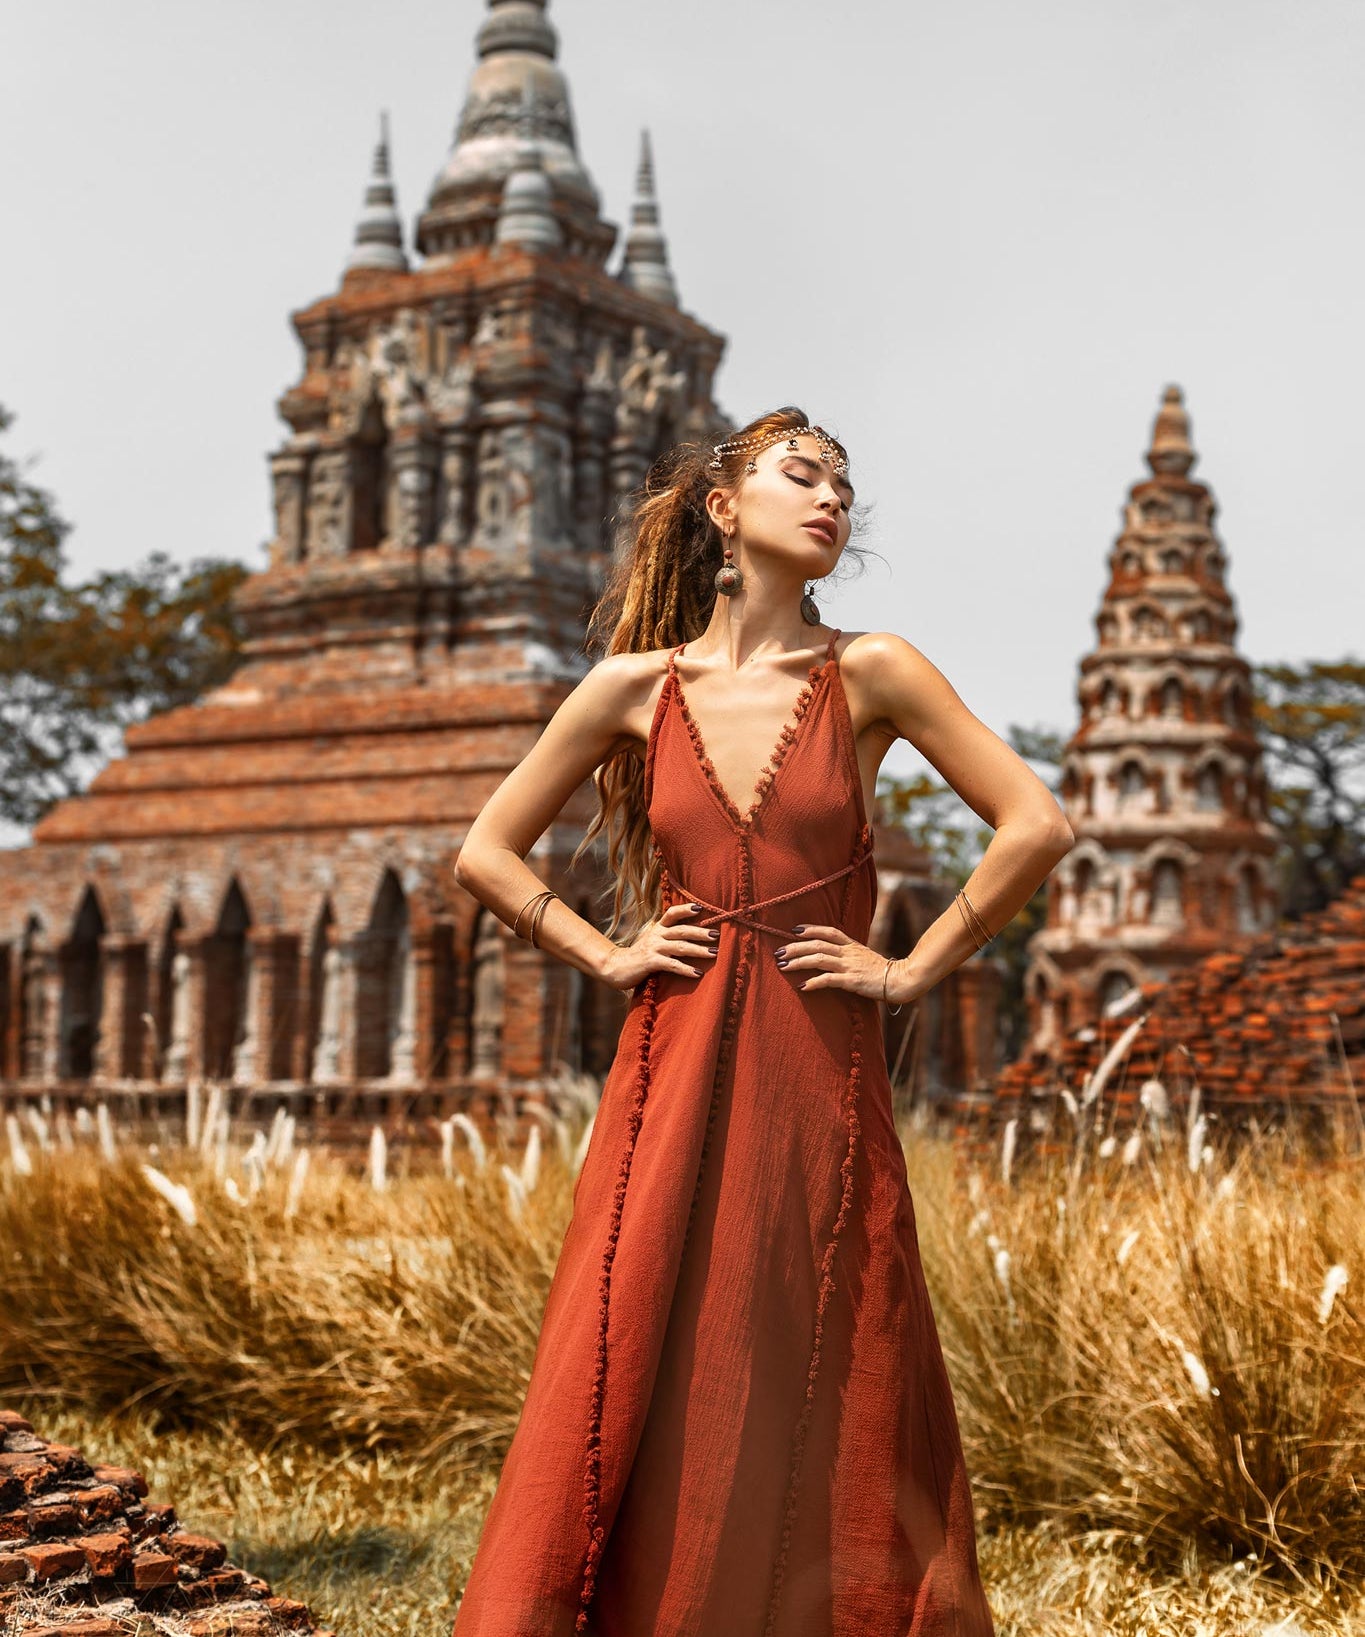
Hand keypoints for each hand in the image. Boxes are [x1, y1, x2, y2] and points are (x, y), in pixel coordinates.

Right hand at [600, 902, 718, 991]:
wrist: (616, 967)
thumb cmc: (639, 955)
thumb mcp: (652, 941)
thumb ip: (667, 936)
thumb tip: (690, 935)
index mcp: (657, 928)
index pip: (672, 913)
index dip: (685, 909)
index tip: (701, 908)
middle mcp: (656, 935)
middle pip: (682, 930)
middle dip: (701, 932)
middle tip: (717, 935)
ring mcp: (653, 948)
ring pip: (680, 947)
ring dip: (698, 950)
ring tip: (713, 953)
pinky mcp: (651, 962)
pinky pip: (672, 965)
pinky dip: (686, 969)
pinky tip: (697, 973)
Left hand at [774, 924, 916, 1004]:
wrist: (899, 980)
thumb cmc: (881, 971)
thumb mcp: (864, 956)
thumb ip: (849, 954)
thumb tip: (833, 955)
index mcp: (852, 945)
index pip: (828, 931)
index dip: (810, 929)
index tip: (794, 930)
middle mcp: (848, 952)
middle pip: (817, 944)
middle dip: (795, 947)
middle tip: (778, 952)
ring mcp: (849, 965)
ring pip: (818, 959)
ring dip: (798, 962)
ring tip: (783, 966)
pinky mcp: (851, 980)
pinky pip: (828, 980)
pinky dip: (813, 982)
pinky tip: (802, 986)